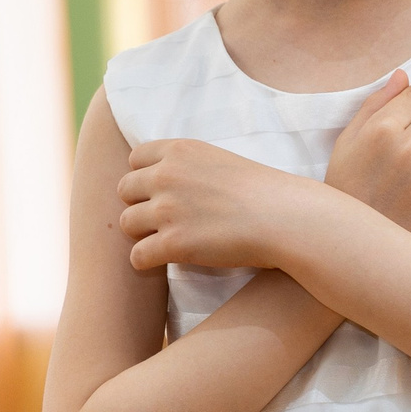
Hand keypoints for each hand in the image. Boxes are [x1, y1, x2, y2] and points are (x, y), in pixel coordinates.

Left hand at [116, 138, 300, 272]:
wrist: (284, 218)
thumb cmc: (264, 192)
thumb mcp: (220, 161)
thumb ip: (188, 166)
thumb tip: (167, 183)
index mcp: (179, 150)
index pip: (135, 159)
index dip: (146, 178)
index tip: (163, 192)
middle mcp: (166, 176)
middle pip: (125, 191)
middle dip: (141, 205)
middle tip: (165, 220)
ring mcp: (166, 210)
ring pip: (127, 224)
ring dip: (143, 234)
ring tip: (168, 241)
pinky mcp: (172, 244)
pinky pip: (137, 256)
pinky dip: (147, 261)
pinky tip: (166, 259)